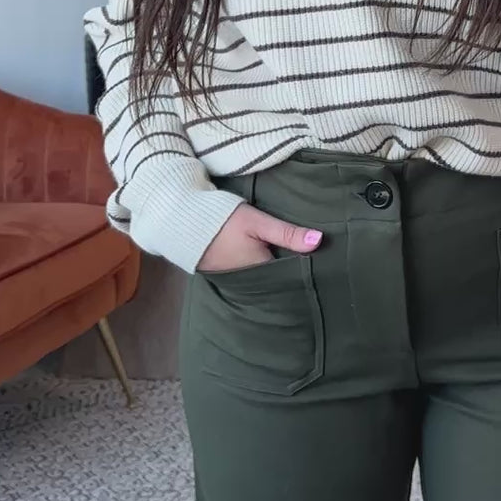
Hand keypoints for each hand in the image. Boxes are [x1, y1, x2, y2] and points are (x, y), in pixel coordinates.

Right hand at [197, 202, 322, 273]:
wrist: (180, 219)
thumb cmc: (221, 219)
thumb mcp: (257, 222)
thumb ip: (287, 233)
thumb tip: (319, 241)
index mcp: (259, 271)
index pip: (289, 274)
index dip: (303, 266)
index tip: (321, 260)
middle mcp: (247, 280)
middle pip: (275, 277)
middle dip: (289, 269)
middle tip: (310, 257)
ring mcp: (232, 277)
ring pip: (261, 274)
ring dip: (272, 267)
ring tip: (291, 256)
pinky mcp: (221, 271)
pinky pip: (247, 272)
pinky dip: (256, 264)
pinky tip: (263, 255)